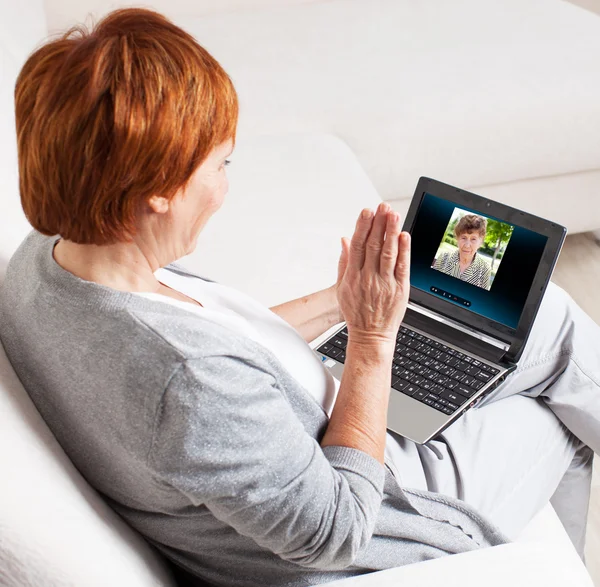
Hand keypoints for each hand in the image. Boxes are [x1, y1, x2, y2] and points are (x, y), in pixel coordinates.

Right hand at [335, 202, 410, 345]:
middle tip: (383, 206)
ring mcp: (385, 284)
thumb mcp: (342, 288)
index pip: (357, 246)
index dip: (362, 226)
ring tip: (394, 215)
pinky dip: (404, 251)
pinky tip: (404, 236)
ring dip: (391, 232)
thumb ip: (344, 262)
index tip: (367, 211)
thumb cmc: (356, 312)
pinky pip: (402, 267)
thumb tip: (345, 240)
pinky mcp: (400, 290)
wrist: (371, 336)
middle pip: (373, 246)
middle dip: (378, 224)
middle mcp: (368, 279)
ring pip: (388, 253)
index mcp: (353, 277)